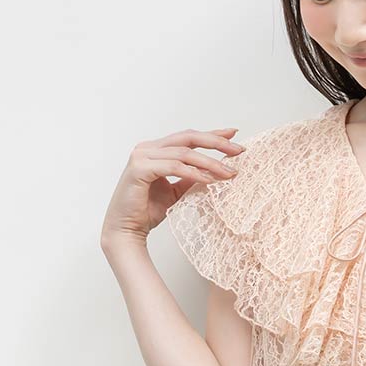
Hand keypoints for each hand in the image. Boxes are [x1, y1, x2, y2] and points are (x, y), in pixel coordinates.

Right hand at [100, 127, 244, 247]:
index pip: (188, 138)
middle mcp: (147, 148)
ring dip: (210, 163)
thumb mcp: (176, 191)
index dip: (212, 134)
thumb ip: (191, 178)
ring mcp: (142, 156)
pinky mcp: (139, 169)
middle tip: (239, 150)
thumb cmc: (147, 211)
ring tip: (229, 173)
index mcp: (155, 150)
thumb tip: (215, 171)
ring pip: (184, 153)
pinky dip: (194, 172)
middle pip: (188, 138)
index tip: (234, 134)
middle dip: (216, 142)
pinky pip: (173, 167)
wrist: (127, 230)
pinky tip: (209, 179)